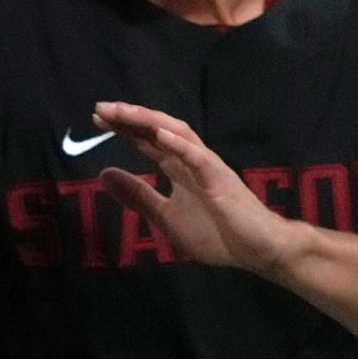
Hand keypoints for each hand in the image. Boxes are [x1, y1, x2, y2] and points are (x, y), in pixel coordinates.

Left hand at [92, 101, 301, 277]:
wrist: (259, 251)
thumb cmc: (219, 234)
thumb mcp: (166, 216)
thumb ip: (138, 196)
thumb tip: (104, 175)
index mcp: (178, 169)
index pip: (147, 141)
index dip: (124, 128)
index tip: (98, 118)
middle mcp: (191, 161)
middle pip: (157, 130)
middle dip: (130, 118)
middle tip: (101, 107)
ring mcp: (207, 168)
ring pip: (177, 135)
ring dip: (149, 121)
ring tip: (124, 112)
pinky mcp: (221, 180)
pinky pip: (199, 158)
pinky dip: (180, 144)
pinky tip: (161, 134)